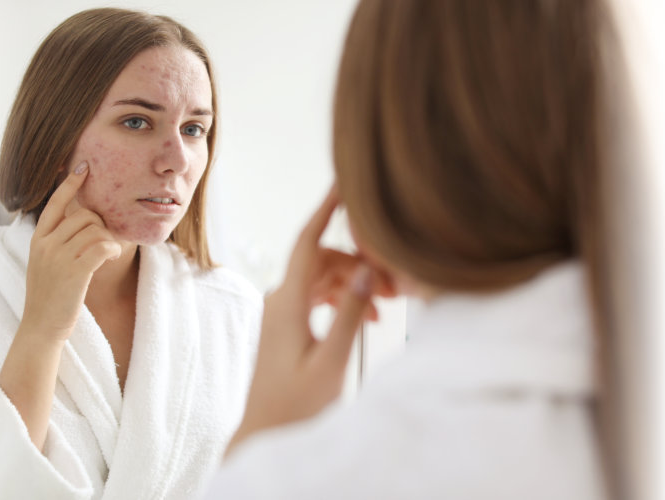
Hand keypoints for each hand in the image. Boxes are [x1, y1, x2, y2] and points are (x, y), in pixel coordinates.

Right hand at [19, 161, 123, 339]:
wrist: (41, 328)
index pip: (54, 203)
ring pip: (95, 230)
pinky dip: (112, 249)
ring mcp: (59, 257)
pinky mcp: (75, 272)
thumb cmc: (49, 297)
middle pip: (83, 216)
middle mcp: (46, 244)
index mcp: (38, 239)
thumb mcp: (44, 264)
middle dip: (100, 224)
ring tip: (108, 253)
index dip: (70, 184)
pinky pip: (102, 246)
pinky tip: (113, 256)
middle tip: (104, 239)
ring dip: (108, 239)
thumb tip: (82, 222)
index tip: (82, 167)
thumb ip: (56, 242)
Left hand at [228, 187, 394, 454]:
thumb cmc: (297, 406)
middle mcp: (281, 299)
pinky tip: (370, 316)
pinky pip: (320, 295)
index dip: (327, 209)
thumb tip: (367, 270)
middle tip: (398, 283)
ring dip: (358, 282)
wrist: (266, 433)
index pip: (309, 241)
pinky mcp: (288, 323)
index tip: (344, 182)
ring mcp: (283, 310)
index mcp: (288, 302)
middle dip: (362, 261)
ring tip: (390, 305)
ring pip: (326, 277)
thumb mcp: (332, 360)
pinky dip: (346, 297)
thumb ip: (351, 314)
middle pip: (326, 259)